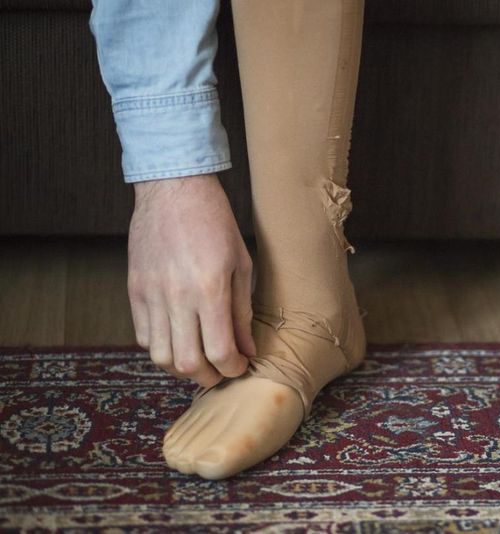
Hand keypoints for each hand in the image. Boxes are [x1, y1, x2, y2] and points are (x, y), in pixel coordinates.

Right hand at [127, 174, 255, 386]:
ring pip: (160, 356)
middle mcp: (177, 296)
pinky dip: (161, 348)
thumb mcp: (241, 264)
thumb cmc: (216, 223)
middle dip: (208, 377)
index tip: (241, 366)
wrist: (174, 189)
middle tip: (222, 371)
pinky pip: (143, 336)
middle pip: (186, 363)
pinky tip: (179, 339)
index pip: (219, 351)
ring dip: (181, 368)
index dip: (233, 368)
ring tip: (200, 360)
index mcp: (209, 289)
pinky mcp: (134, 290)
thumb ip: (243, 311)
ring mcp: (150, 295)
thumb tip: (248, 349)